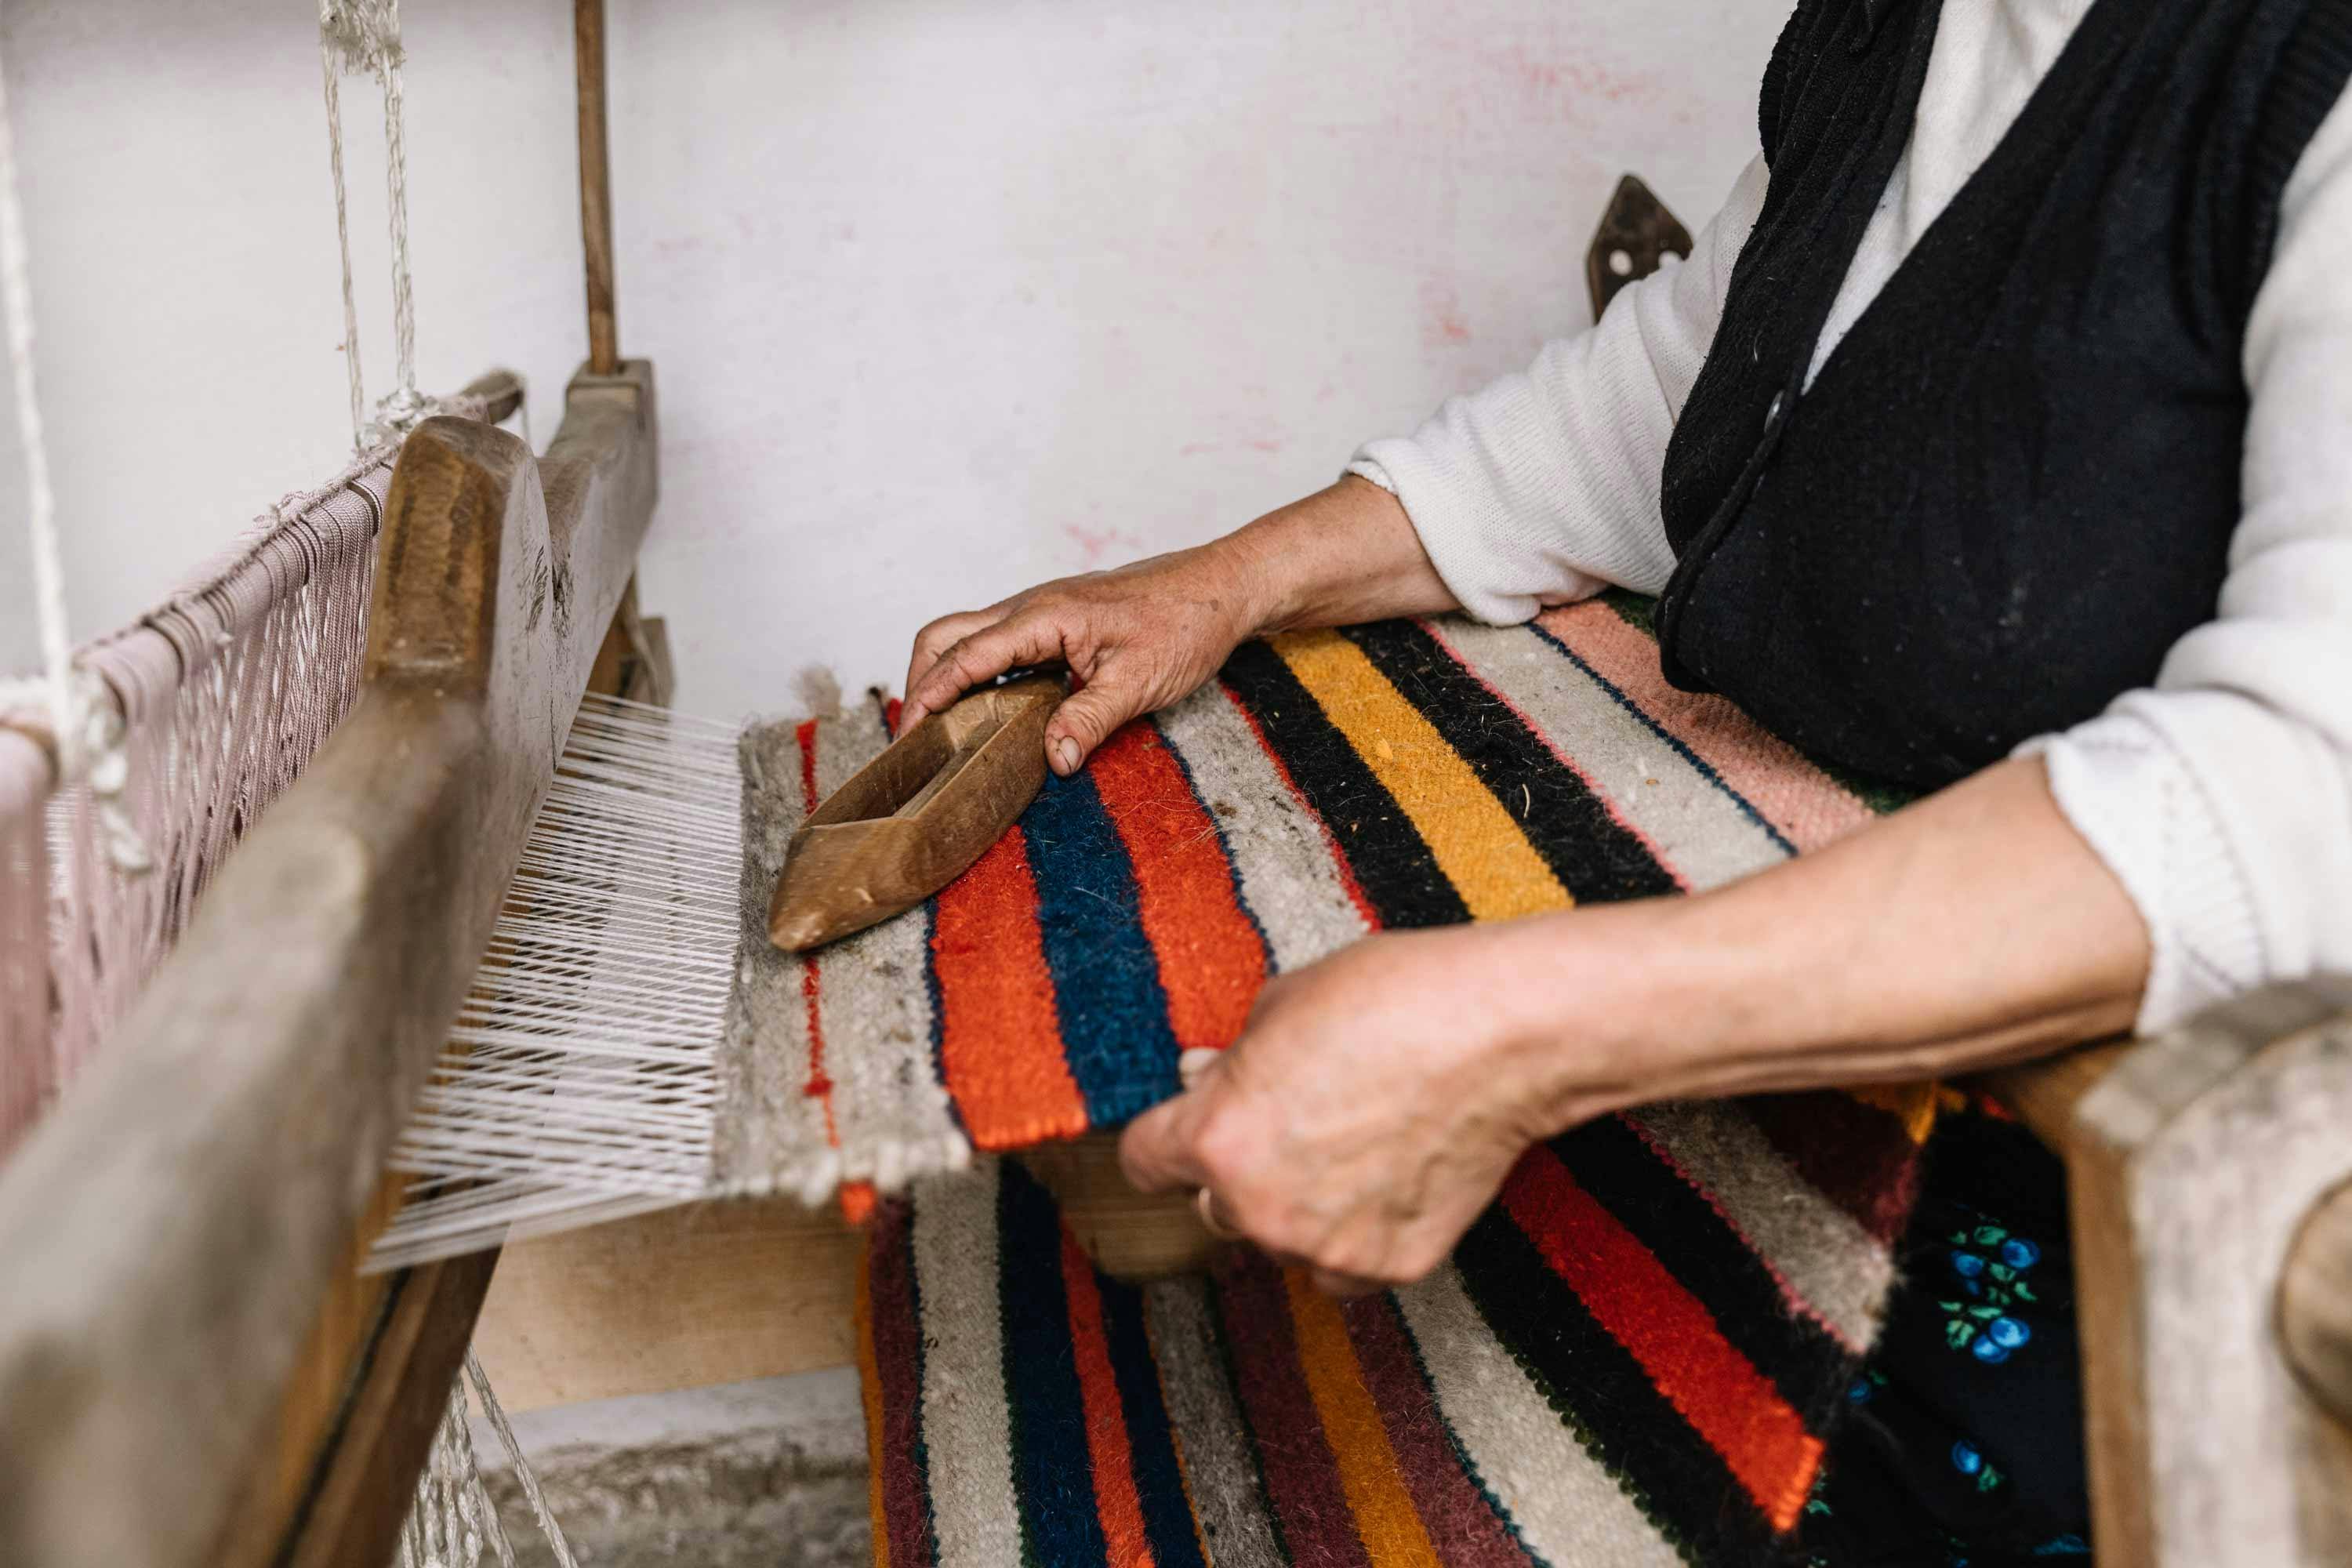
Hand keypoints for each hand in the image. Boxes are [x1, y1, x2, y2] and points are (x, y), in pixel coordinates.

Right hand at [901, 542, 1263, 774]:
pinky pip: (997, 642)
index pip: (965, 656)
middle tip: (917, 736)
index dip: (930, 696)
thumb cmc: (1186, 622)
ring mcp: (1041, 611)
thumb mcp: (1139, 682)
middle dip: (920, 681)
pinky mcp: (1055, 620)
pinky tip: (990, 709)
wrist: (1221, 587)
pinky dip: (976, 672)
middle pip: (944, 635)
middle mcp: (1031, 607)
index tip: (911, 735)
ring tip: (943, 729)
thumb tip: (1053, 760)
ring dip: (945, 675)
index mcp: (1043, 616)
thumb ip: (1090, 720)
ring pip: (967, 635)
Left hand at [1119, 923, 1602, 1294]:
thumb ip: (1231, 1062)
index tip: (1186, 1132)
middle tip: (1298, 1121)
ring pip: (1283, 1239)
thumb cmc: (1395, 1001)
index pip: (1145, 1163)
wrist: (1503, 1034)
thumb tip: (1204, 1082)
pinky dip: (1360, 1230)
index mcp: (1218, 1138)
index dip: (1167, 1140)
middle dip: (1242, 1170)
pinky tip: (1392, 1174)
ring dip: (1301, 1206)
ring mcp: (1326, 1247)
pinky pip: (1346, 1264)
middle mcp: (1259, 1207)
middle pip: (1214, 1206)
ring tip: (1358, 1142)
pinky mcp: (1390, 1267)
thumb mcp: (1282, 1005)